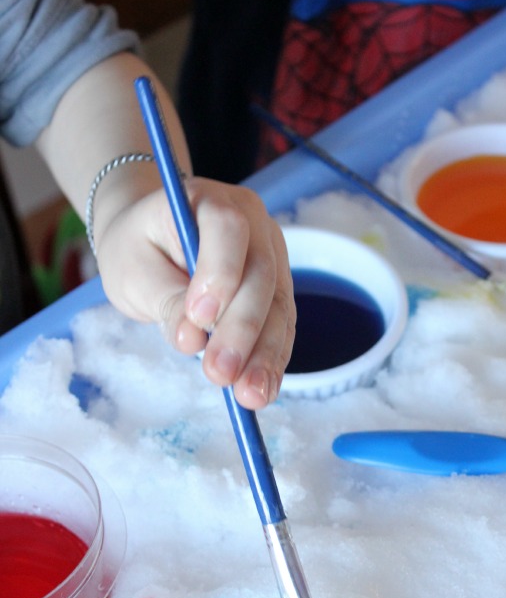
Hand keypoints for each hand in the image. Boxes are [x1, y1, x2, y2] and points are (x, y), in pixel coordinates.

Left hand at [94, 177, 294, 409]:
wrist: (152, 239)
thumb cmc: (137, 248)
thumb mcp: (133, 270)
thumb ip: (164, 299)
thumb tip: (193, 341)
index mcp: (209, 201)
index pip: (227, 229)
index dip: (219, 272)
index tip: (199, 318)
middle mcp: (254, 225)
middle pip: (260, 275)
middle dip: (242, 330)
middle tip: (220, 375)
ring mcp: (272, 257)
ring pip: (278, 307)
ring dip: (265, 355)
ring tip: (249, 396)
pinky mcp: (277, 290)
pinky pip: (281, 326)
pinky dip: (271, 360)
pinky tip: (263, 390)